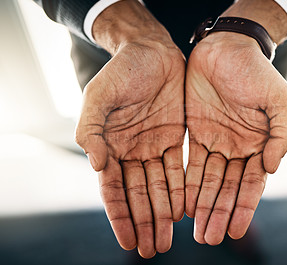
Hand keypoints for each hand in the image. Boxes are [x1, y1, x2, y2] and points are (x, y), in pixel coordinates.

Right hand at [74, 0, 185, 257]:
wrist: (150, 51)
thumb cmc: (121, 72)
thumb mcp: (98, 97)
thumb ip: (91, 131)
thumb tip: (96, 165)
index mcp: (110, 146)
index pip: (114, 190)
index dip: (121, 217)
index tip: (130, 243)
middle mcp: (132, 151)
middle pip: (139, 195)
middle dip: (145, 223)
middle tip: (154, 250)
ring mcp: (155, 146)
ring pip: (160, 187)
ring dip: (164, 212)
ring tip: (169, 238)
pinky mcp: (176, 137)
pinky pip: (180, 168)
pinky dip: (182, 190)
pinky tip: (185, 210)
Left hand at [185, 20, 286, 245]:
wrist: (226, 47)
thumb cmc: (256, 71)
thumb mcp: (279, 100)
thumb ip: (281, 135)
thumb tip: (272, 168)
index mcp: (259, 144)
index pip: (251, 183)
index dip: (243, 207)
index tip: (234, 231)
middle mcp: (237, 147)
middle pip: (227, 188)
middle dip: (219, 213)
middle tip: (210, 239)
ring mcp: (215, 141)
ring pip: (207, 180)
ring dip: (202, 205)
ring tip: (196, 230)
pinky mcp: (194, 132)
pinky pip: (189, 162)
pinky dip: (186, 183)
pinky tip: (182, 203)